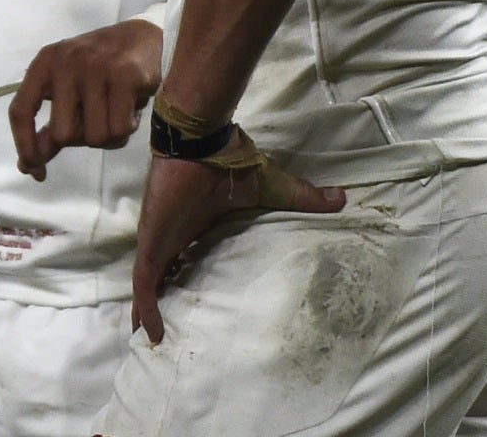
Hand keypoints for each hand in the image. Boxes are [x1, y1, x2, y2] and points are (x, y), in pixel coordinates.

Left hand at [9, 17, 162, 180]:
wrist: (145, 37)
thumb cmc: (101, 69)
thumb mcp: (68, 88)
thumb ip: (50, 125)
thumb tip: (28, 165)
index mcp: (44, 63)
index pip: (20, 111)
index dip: (25, 146)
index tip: (36, 170)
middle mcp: (65, 62)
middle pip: (62, 135)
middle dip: (82, 137)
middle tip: (97, 117)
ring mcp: (95, 67)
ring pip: (95, 137)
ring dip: (109, 135)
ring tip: (117, 110)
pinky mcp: (125, 76)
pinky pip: (120, 129)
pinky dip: (127, 128)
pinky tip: (131, 108)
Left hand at [130, 150, 344, 343]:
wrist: (202, 145)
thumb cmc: (231, 164)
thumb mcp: (270, 189)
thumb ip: (301, 197)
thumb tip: (341, 198)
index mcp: (199, 224)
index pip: (190, 256)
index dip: (189, 277)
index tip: (196, 302)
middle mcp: (177, 235)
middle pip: (168, 273)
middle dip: (167, 298)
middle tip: (173, 330)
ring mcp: (162, 240)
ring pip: (152, 283)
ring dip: (151, 309)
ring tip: (156, 342)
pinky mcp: (154, 244)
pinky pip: (145, 283)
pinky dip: (147, 308)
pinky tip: (151, 334)